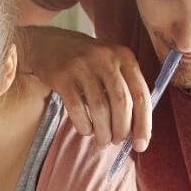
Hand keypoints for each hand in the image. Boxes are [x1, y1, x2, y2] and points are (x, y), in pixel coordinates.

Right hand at [19, 25, 151, 150]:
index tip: (141, 145)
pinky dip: (84, 125)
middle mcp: (105, 58)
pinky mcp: (62, 76)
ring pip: (99, 109)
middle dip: (121, 130)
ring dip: (103, 132)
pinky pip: (77, 109)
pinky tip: (86, 130)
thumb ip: (126, 88)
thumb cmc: (86, 62)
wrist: (47, 44)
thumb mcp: (111, 64)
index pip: (141, 94)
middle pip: (121, 103)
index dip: (143, 124)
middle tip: (116, 141)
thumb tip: (138, 129)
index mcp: (124, 56)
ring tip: (102, 141)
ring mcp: (83, 66)